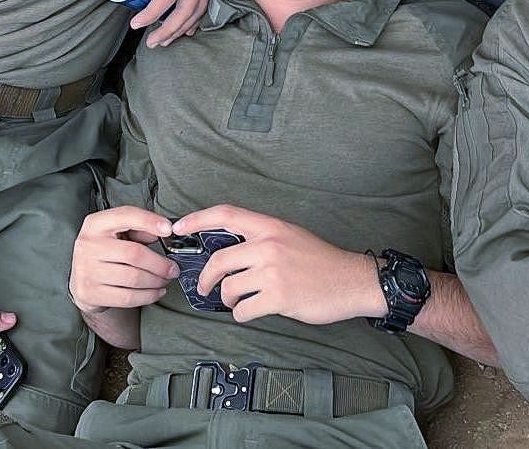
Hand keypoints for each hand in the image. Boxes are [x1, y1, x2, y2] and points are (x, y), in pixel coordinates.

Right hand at [69, 206, 177, 314]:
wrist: (81, 277)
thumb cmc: (106, 250)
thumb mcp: (118, 231)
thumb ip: (139, 227)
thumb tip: (163, 231)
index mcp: (96, 224)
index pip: (126, 216)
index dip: (150, 221)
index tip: (169, 229)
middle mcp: (88, 245)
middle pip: (134, 254)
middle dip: (160, 264)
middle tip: (174, 268)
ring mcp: (87, 271)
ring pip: (133, 278)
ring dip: (156, 281)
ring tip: (165, 280)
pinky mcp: (90, 293)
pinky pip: (127, 297)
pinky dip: (148, 296)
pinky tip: (156, 291)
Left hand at [134, 0, 218, 46]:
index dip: (152, 13)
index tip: (136, 24)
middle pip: (187, 10)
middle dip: (168, 30)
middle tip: (151, 42)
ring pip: (199, 9)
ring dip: (182, 27)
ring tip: (164, 39)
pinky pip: (206, 1)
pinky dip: (195, 17)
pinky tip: (186, 28)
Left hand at [174, 204, 384, 326]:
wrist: (350, 280)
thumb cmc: (320, 261)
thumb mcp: (290, 237)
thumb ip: (262, 239)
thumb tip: (229, 252)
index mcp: (270, 227)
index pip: (226, 214)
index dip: (197, 219)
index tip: (178, 226)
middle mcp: (269, 245)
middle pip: (219, 261)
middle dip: (207, 279)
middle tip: (206, 289)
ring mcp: (273, 271)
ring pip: (229, 289)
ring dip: (229, 301)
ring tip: (241, 302)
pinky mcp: (278, 297)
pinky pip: (243, 310)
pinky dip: (243, 314)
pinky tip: (255, 311)